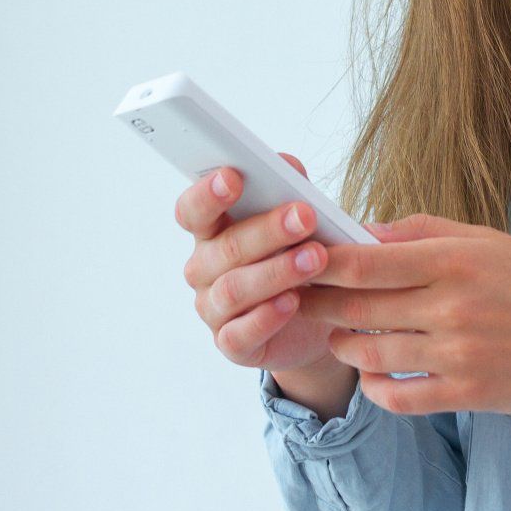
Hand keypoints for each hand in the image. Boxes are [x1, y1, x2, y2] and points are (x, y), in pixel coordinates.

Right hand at [172, 155, 345, 377]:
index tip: (233, 176)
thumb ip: (291, 191)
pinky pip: (238, 334)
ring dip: (276, 272)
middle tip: (305, 216)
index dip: (207, 193)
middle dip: (267, 230)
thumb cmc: (299, 256)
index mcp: (212, 231)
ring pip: (234, 289)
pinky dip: (266, 318)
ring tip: (315, 259)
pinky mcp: (231, 344)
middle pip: (225, 247)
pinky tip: (293, 303)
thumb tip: (289, 166)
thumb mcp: (301, 221)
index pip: (193, 210)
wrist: (317, 319)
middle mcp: (204, 268)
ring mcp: (213, 309)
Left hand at [295, 212, 510, 416]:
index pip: (365, 261)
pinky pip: (397, 397)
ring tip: (339, 336)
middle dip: (318, 304)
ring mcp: (458, 354)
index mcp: (454, 260)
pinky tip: (372, 375)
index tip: (297, 260)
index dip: (321, 263)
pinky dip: (374, 388)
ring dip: (344, 346)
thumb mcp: (484, 240)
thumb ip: (420, 232)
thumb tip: (361, 229)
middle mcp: (452, 306)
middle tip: (298, 300)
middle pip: (358, 307)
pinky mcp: (465, 394)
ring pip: (370, 354)